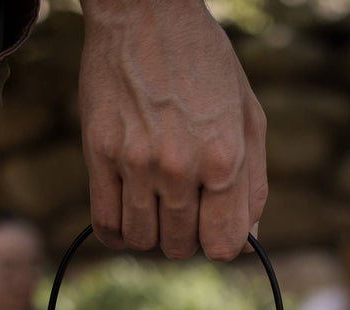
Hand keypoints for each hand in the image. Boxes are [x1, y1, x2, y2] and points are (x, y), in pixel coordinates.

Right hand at [78, 0, 267, 260]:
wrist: (145, 13)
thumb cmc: (206, 63)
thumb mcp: (247, 117)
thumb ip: (252, 184)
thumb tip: (246, 241)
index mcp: (225, 158)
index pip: (224, 244)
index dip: (222, 243)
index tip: (214, 228)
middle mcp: (180, 166)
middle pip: (182, 246)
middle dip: (187, 237)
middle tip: (184, 209)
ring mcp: (136, 162)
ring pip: (144, 240)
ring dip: (153, 235)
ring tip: (158, 208)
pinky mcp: (98, 153)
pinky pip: (105, 223)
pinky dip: (118, 234)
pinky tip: (128, 222)